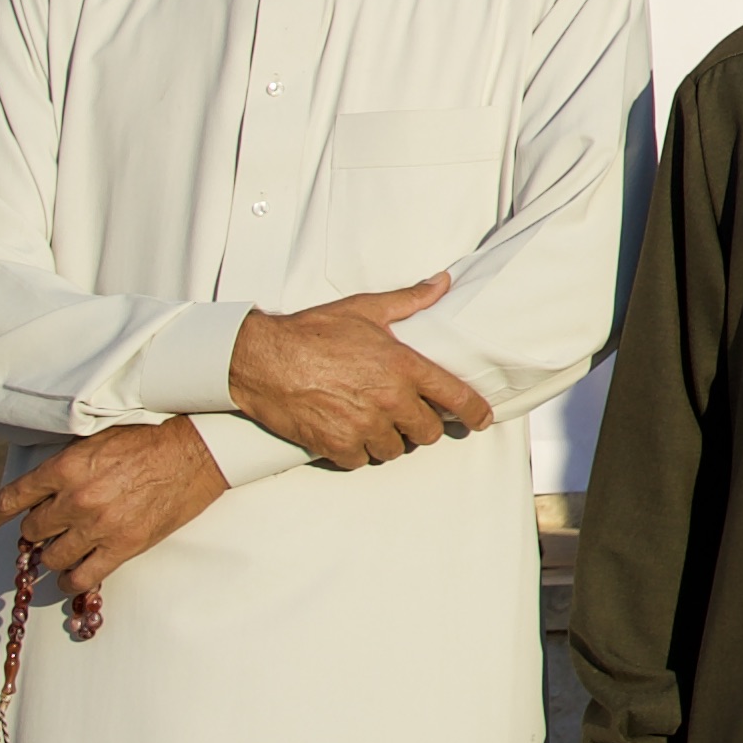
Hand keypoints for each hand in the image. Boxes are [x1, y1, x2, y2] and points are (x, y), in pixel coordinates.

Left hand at [0, 416, 220, 621]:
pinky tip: (72, 575)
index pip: (11, 499)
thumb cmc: (150, 441)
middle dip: (38, 530)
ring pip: (52, 556)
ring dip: (54, 554)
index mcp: (66, 467)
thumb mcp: (97, 441)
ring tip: (65, 549)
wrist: (199, 451)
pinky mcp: (123, 545)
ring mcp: (99, 525)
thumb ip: (65, 466)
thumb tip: (39, 492)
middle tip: (52, 527)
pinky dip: (71, 579)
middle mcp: (76, 499)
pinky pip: (82, 576)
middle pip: (32, 531)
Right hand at [229, 276, 491, 464]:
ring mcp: (363, 425)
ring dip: (389, 440)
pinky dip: (357, 452)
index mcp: (404, 367)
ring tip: (375, 424)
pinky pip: (360, 460)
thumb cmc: (313, 332)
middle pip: (427, 432)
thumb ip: (409, 300)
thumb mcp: (365, 309)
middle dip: (421, 426)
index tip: (480, 420)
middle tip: (408, 417)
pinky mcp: (335, 445)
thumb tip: (441, 283)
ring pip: (395, 449)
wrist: (262, 359)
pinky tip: (348, 435)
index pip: (455, 397)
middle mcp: (389, 400)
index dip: (474, 412)